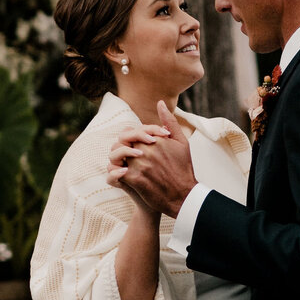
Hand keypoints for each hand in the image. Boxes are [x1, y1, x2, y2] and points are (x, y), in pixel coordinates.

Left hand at [107, 102, 196, 216]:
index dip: (134, 141)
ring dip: (121, 162)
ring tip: (130, 170)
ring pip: (119, 156)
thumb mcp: (182, 142)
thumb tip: (160, 102)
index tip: (140, 149)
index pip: (134, 132)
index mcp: (156, 139)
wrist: (183, 197)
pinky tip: (126, 179)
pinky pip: (116, 172)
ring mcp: (139, 164)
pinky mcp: (134, 179)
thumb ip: (170, 121)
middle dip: (126, 151)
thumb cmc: (183, 169)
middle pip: (125, 143)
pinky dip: (117, 175)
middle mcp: (147, 150)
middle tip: (134, 161)